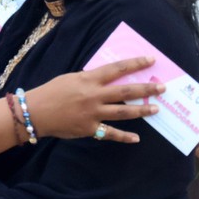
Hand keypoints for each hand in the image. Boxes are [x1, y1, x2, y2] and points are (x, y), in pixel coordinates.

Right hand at [25, 56, 162, 143]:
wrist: (36, 111)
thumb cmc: (52, 91)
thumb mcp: (72, 78)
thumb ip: (91, 79)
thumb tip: (109, 78)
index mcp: (89, 79)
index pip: (117, 69)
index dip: (136, 64)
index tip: (151, 60)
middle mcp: (94, 95)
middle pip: (126, 91)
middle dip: (146, 89)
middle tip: (163, 88)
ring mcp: (93, 113)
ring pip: (123, 112)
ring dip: (141, 111)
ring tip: (156, 109)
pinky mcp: (89, 129)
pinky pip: (110, 134)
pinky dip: (124, 136)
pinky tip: (136, 138)